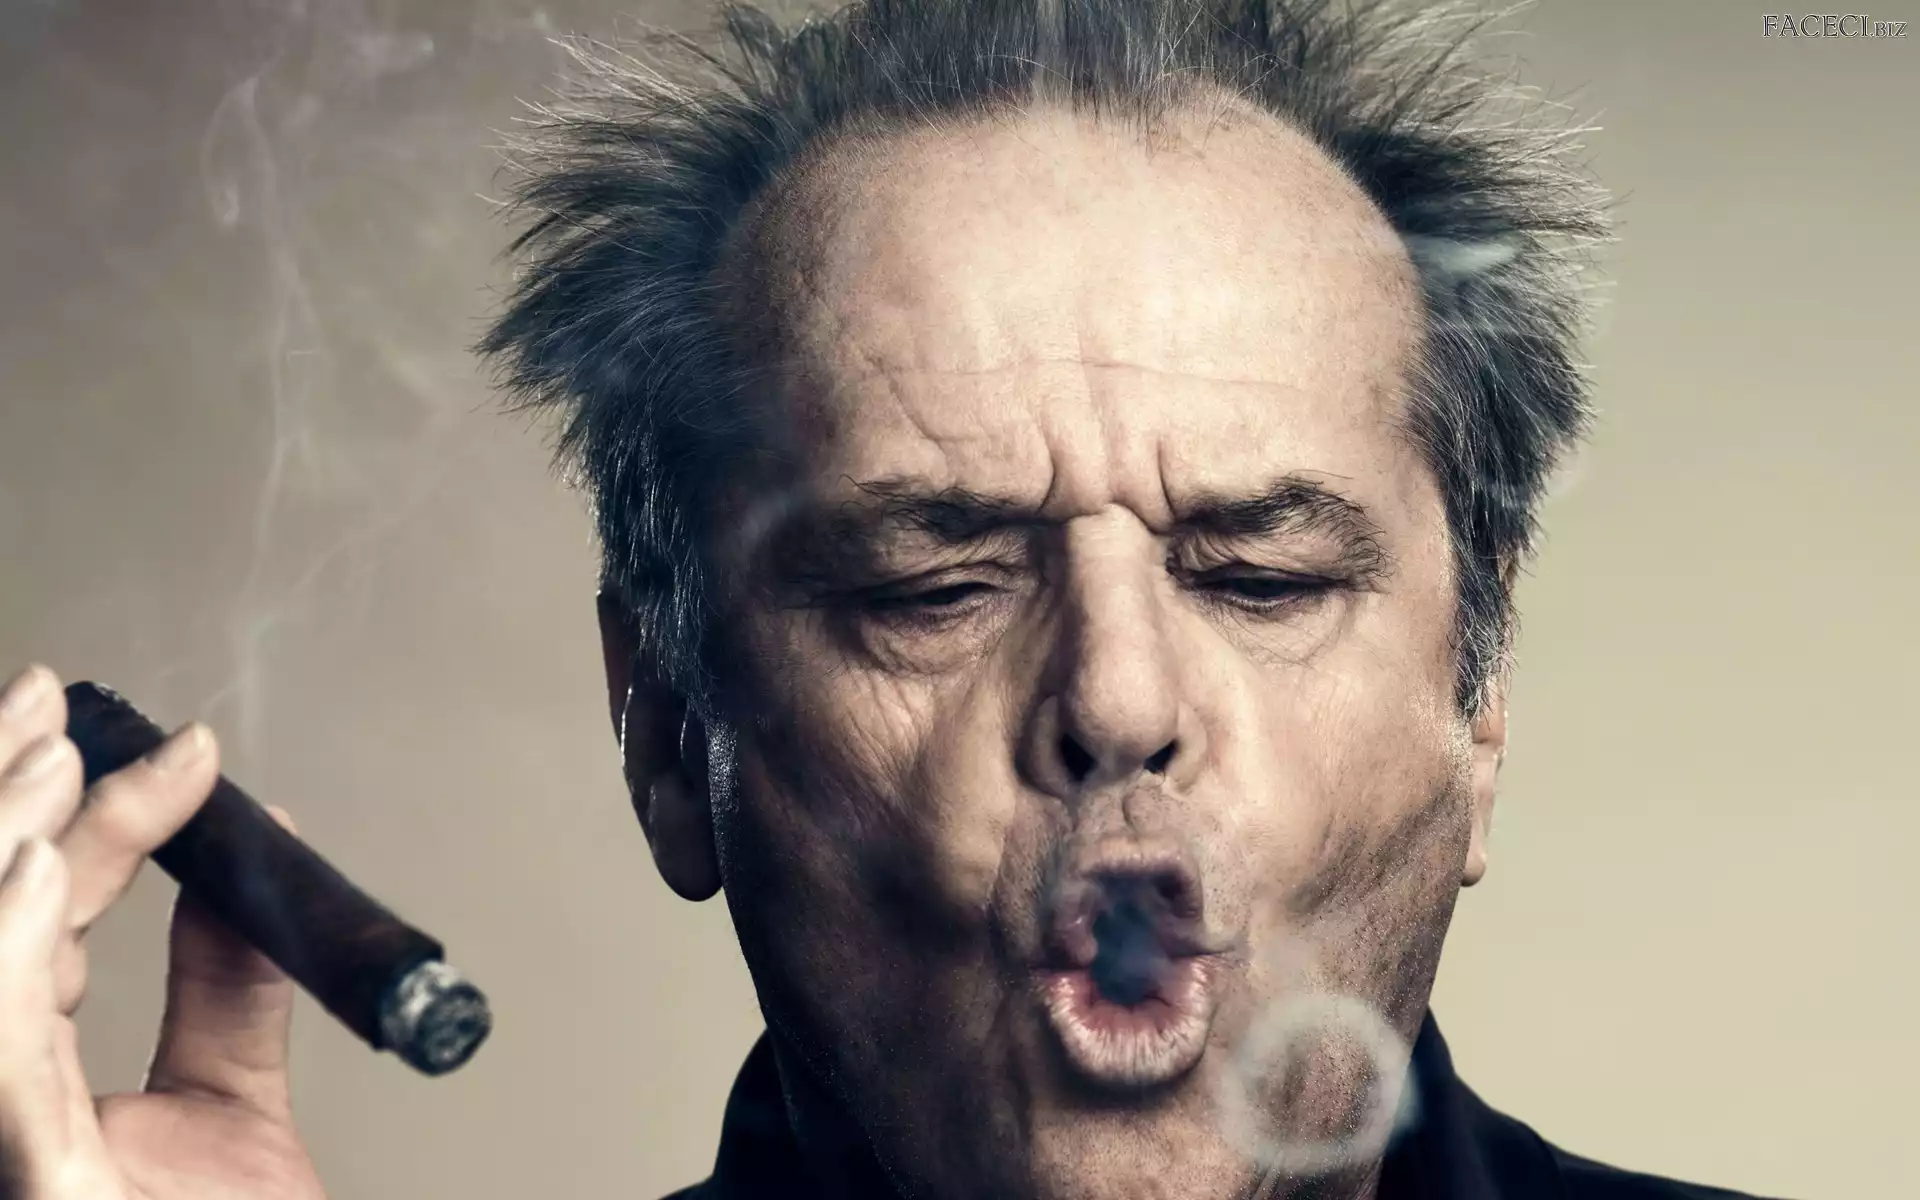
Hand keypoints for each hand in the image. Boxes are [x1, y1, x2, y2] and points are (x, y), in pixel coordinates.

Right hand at [0, 665, 324, 1198]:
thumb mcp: (232, 1112)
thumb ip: (227, 990)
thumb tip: (258, 860)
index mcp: (27, 1089)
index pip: (36, 926)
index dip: (88, 824)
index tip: (176, 753)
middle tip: (56, 707)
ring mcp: (3, 1137)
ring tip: (45, 758)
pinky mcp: (26, 1180)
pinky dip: (0, 961)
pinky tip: (30, 878)